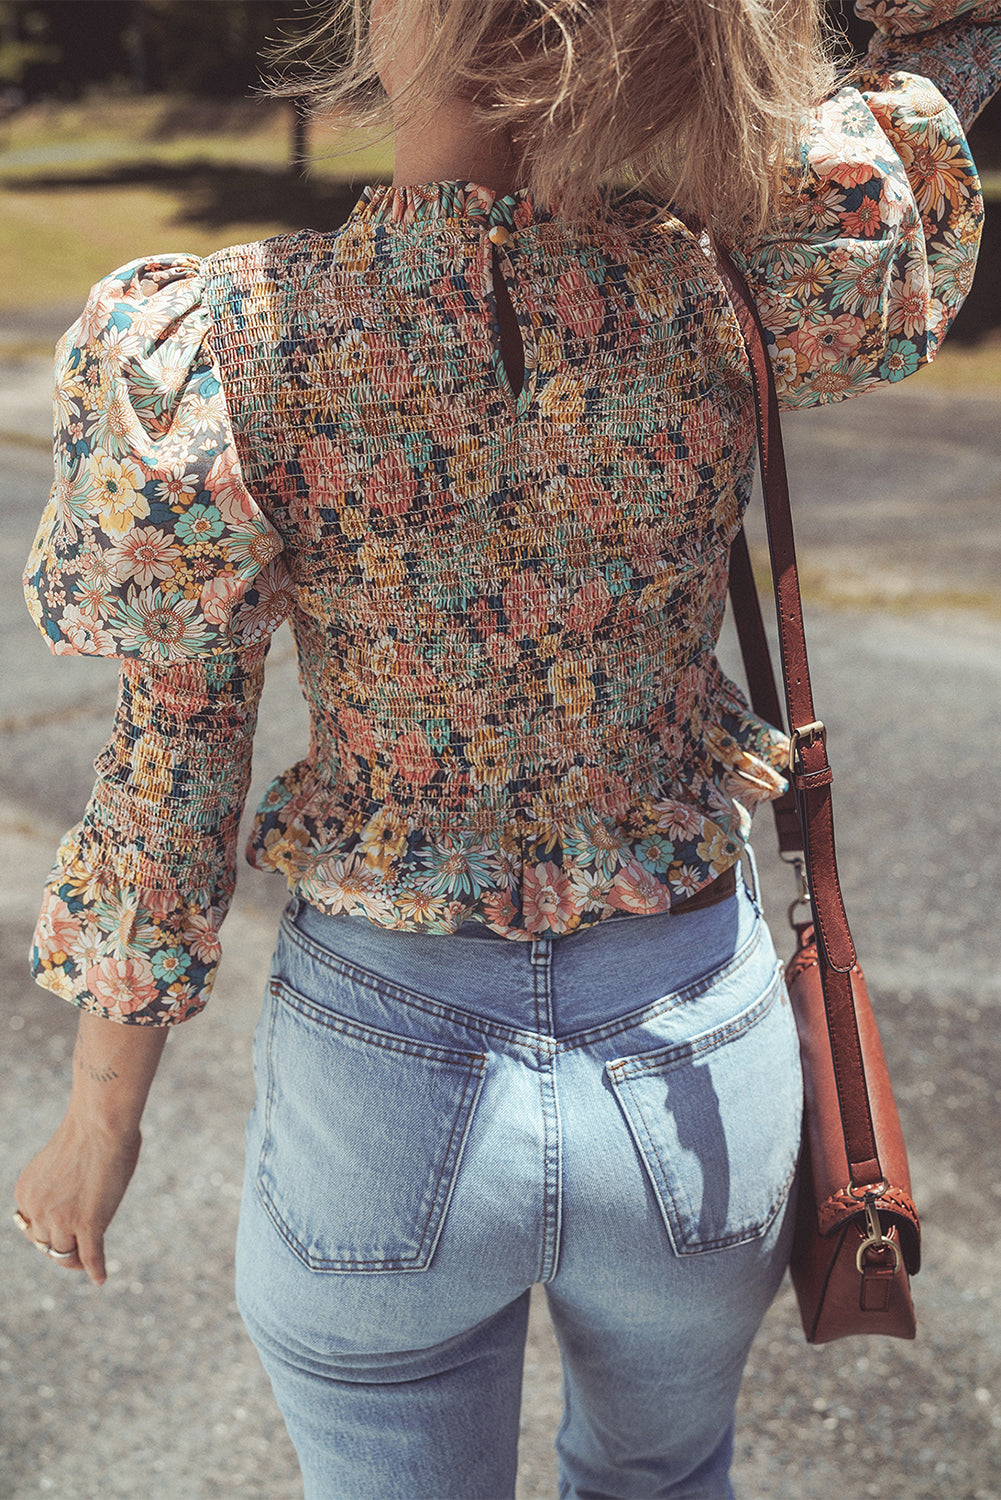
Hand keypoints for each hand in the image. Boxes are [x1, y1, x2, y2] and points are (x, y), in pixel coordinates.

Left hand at [14, 1109, 141, 1284]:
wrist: (100, 1123)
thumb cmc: (89, 1131)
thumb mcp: (57, 1163)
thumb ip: (60, 1185)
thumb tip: (82, 1195)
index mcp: (25, 1193)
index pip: (33, 1226)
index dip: (48, 1230)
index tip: (61, 1231)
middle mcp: (37, 1211)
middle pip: (46, 1244)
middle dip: (60, 1246)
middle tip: (75, 1249)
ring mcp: (62, 1221)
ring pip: (64, 1255)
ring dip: (74, 1261)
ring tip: (86, 1263)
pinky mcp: (88, 1226)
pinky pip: (90, 1257)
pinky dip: (95, 1270)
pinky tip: (100, 1278)